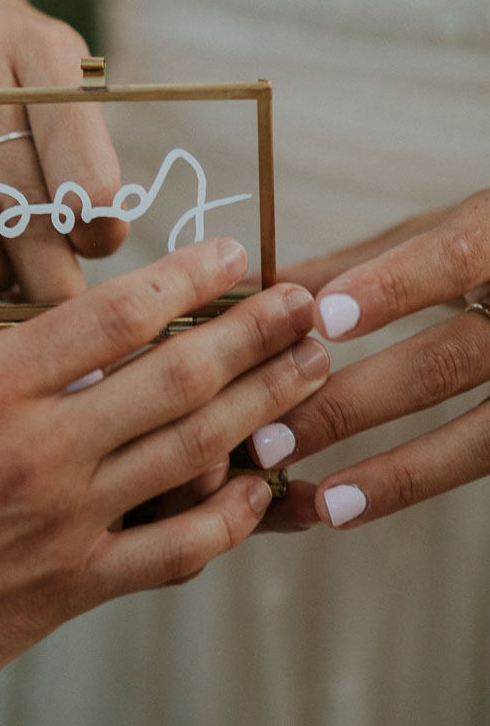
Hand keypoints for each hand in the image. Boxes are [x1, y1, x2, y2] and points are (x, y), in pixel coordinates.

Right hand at [0, 0, 125, 302]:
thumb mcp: (47, 59)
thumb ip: (75, 141)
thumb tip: (96, 246)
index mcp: (38, 43)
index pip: (80, 170)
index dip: (95, 229)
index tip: (96, 248)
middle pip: (15, 208)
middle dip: (45, 275)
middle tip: (56, 300)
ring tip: (3, 282)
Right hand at [0, 214, 328, 725]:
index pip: (112, 317)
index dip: (184, 278)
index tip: (229, 252)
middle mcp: (37, 451)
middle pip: (178, 381)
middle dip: (255, 334)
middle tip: (308, 302)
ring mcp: (62, 525)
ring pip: (191, 458)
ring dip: (262, 408)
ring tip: (311, 370)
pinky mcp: (68, 589)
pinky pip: (173, 555)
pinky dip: (227, 520)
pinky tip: (257, 488)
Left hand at [253, 192, 489, 532]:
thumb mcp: (447, 233)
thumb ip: (366, 261)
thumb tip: (269, 283)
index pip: (452, 257)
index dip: (392, 287)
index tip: (324, 316)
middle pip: (450, 360)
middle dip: (356, 403)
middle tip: (271, 434)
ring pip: (478, 433)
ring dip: (392, 471)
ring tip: (321, 498)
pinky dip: (419, 483)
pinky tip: (358, 505)